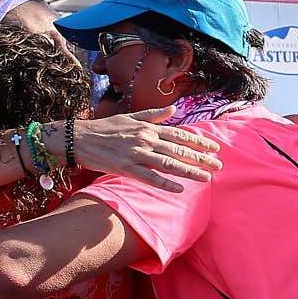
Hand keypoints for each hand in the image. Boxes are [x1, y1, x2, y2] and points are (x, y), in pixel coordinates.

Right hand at [73, 108, 222, 190]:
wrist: (78, 138)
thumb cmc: (104, 128)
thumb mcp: (130, 117)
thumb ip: (153, 115)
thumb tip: (174, 109)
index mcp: (148, 128)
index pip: (179, 135)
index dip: (198, 142)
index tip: (214, 148)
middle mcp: (145, 140)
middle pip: (178, 150)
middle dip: (201, 158)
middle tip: (218, 165)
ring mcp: (136, 154)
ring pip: (168, 164)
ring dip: (189, 171)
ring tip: (206, 178)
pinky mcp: (126, 168)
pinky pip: (149, 178)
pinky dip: (165, 183)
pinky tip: (179, 189)